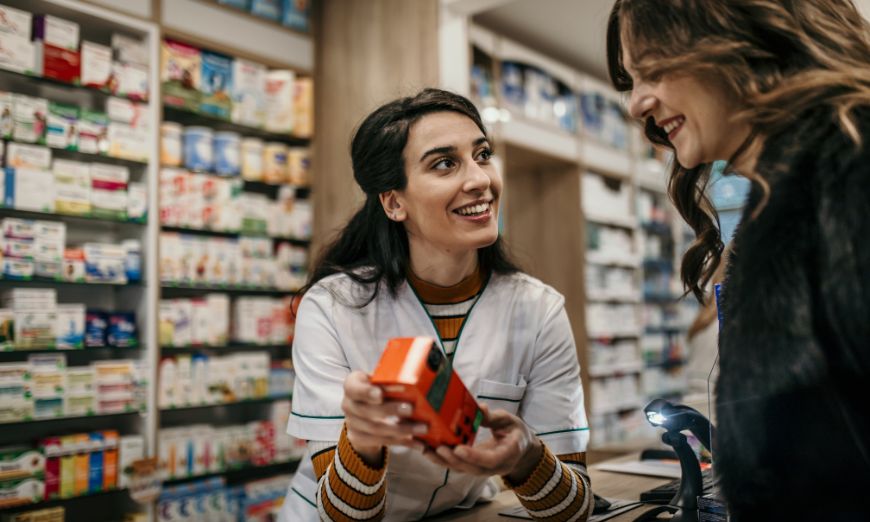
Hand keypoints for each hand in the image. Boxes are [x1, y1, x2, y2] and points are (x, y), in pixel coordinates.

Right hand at [341, 371, 427, 465]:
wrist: (367, 411)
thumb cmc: (380, 389)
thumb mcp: (382, 380)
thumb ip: (393, 378)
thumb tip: (418, 377)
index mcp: (353, 384)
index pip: (353, 387)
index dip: (366, 392)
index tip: (380, 394)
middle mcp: (348, 404)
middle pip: (367, 410)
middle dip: (390, 410)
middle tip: (410, 409)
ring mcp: (352, 423)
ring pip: (376, 429)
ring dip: (402, 429)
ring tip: (422, 428)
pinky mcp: (360, 438)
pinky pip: (382, 442)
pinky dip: (403, 442)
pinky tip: (419, 443)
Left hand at [422, 404, 542, 481]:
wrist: (521, 449)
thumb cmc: (515, 431)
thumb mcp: (509, 420)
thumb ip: (494, 417)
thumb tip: (479, 408)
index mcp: (509, 453)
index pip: (491, 459)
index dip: (474, 456)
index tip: (459, 448)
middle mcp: (496, 466)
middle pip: (473, 469)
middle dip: (454, 460)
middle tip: (438, 448)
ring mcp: (485, 470)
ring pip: (463, 470)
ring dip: (444, 462)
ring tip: (427, 450)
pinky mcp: (475, 467)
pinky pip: (459, 467)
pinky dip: (444, 461)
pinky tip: (429, 451)